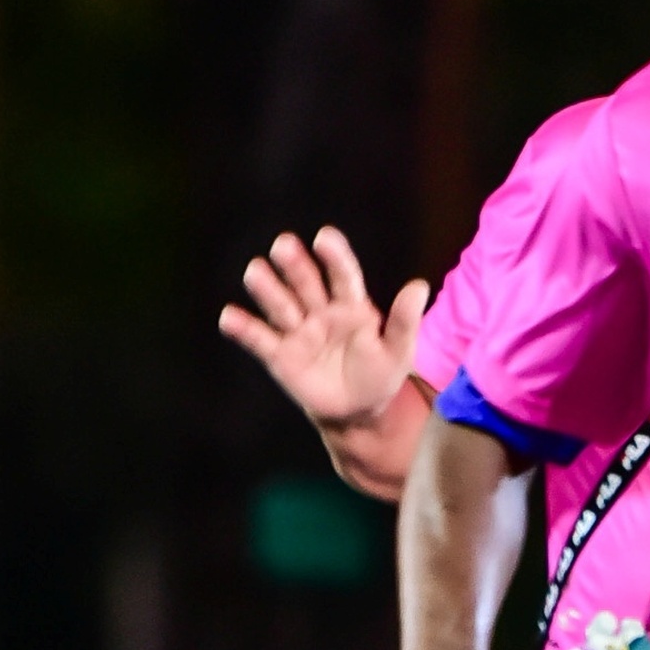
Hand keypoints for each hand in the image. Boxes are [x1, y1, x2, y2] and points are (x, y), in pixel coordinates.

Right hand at [218, 227, 425, 430]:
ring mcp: (298, 332)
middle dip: (295, 265)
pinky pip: (260, 339)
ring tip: (255, 271)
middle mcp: (321, 312)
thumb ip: (405, 320)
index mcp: (351, 305)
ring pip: (280, 305)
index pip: (342, 276)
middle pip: (306, 283)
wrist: (358, 412)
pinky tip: (229, 316)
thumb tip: (420, 286)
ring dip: (268, 288)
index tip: (324, 237)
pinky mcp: (280, 356)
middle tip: (284, 244)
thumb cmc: (380, 375)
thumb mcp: (399, 350)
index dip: (335, 257)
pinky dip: (244, 328)